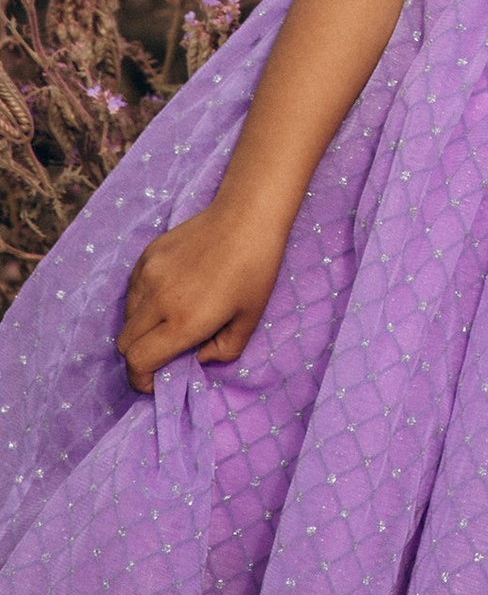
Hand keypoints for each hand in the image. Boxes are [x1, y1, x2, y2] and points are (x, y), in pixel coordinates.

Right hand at [118, 204, 288, 394]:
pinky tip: (170, 293)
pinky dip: (142, 302)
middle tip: (164, 353)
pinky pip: (132, 290)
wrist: (248, 214)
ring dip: (141, 329)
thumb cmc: (255, 268)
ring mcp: (148, 274)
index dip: (142, 381)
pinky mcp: (147, 255)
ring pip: (126, 317)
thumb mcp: (249, 319)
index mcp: (183, 321)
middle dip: (140, 358)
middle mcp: (158, 299)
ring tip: (170, 320)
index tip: (158, 380)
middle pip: (125, 344)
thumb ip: (223, 351)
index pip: (138, 362)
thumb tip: (197, 357)